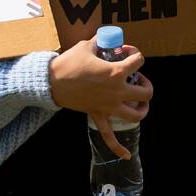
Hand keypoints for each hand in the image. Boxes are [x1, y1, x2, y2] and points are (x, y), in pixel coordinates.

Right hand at [48, 40, 152, 159]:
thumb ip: (102, 42)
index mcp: (116, 72)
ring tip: (140, 102)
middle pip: (145, 92)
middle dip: (145, 83)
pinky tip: (126, 156)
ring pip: (135, 114)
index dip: (134, 53)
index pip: (138, 61)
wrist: (50, 82)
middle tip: (135, 77)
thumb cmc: (69, 63)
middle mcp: (117, 92)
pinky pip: (109, 137)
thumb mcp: (87, 46)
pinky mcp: (98, 115)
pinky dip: (118, 148)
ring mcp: (108, 106)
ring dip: (142, 109)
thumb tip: (108, 39)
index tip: (124, 51)